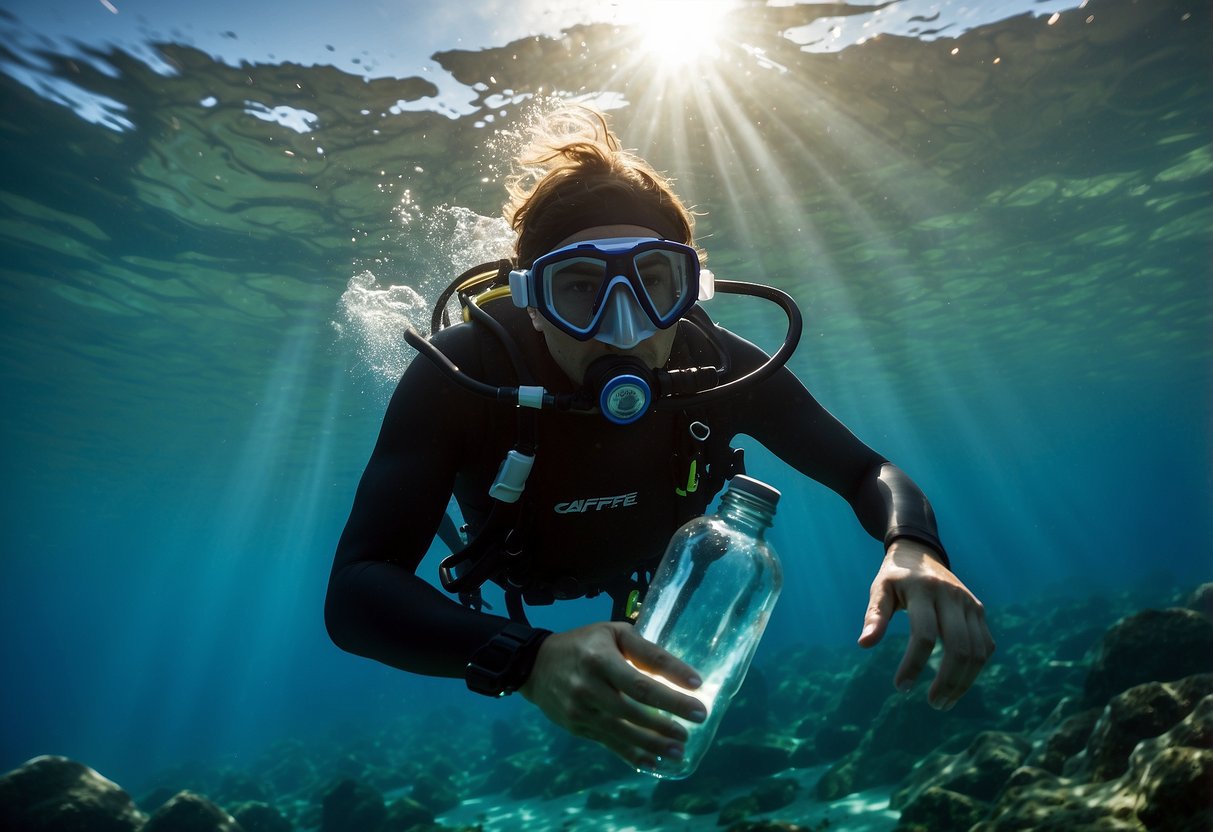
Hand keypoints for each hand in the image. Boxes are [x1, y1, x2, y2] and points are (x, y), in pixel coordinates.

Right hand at [519, 621, 706, 766]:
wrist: (535, 666)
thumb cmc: (583, 644)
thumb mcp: (612, 633)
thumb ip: (643, 650)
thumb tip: (678, 672)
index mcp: (599, 659)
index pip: (640, 677)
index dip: (670, 685)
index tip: (698, 687)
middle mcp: (589, 687)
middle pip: (634, 708)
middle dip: (668, 718)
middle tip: (697, 720)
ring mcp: (582, 711)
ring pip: (623, 731)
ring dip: (655, 742)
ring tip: (681, 748)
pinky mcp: (578, 727)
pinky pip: (610, 744)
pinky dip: (633, 755)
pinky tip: (654, 761)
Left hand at [858, 539, 994, 709]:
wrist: (920, 552)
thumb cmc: (895, 576)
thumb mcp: (879, 590)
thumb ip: (874, 616)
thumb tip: (864, 644)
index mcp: (924, 590)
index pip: (924, 635)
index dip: (913, 665)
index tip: (901, 687)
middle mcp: (952, 596)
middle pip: (959, 647)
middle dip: (947, 681)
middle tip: (933, 704)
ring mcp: (970, 603)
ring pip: (977, 651)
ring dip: (964, 682)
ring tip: (944, 701)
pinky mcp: (979, 610)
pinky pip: (985, 645)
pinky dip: (975, 669)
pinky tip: (958, 684)